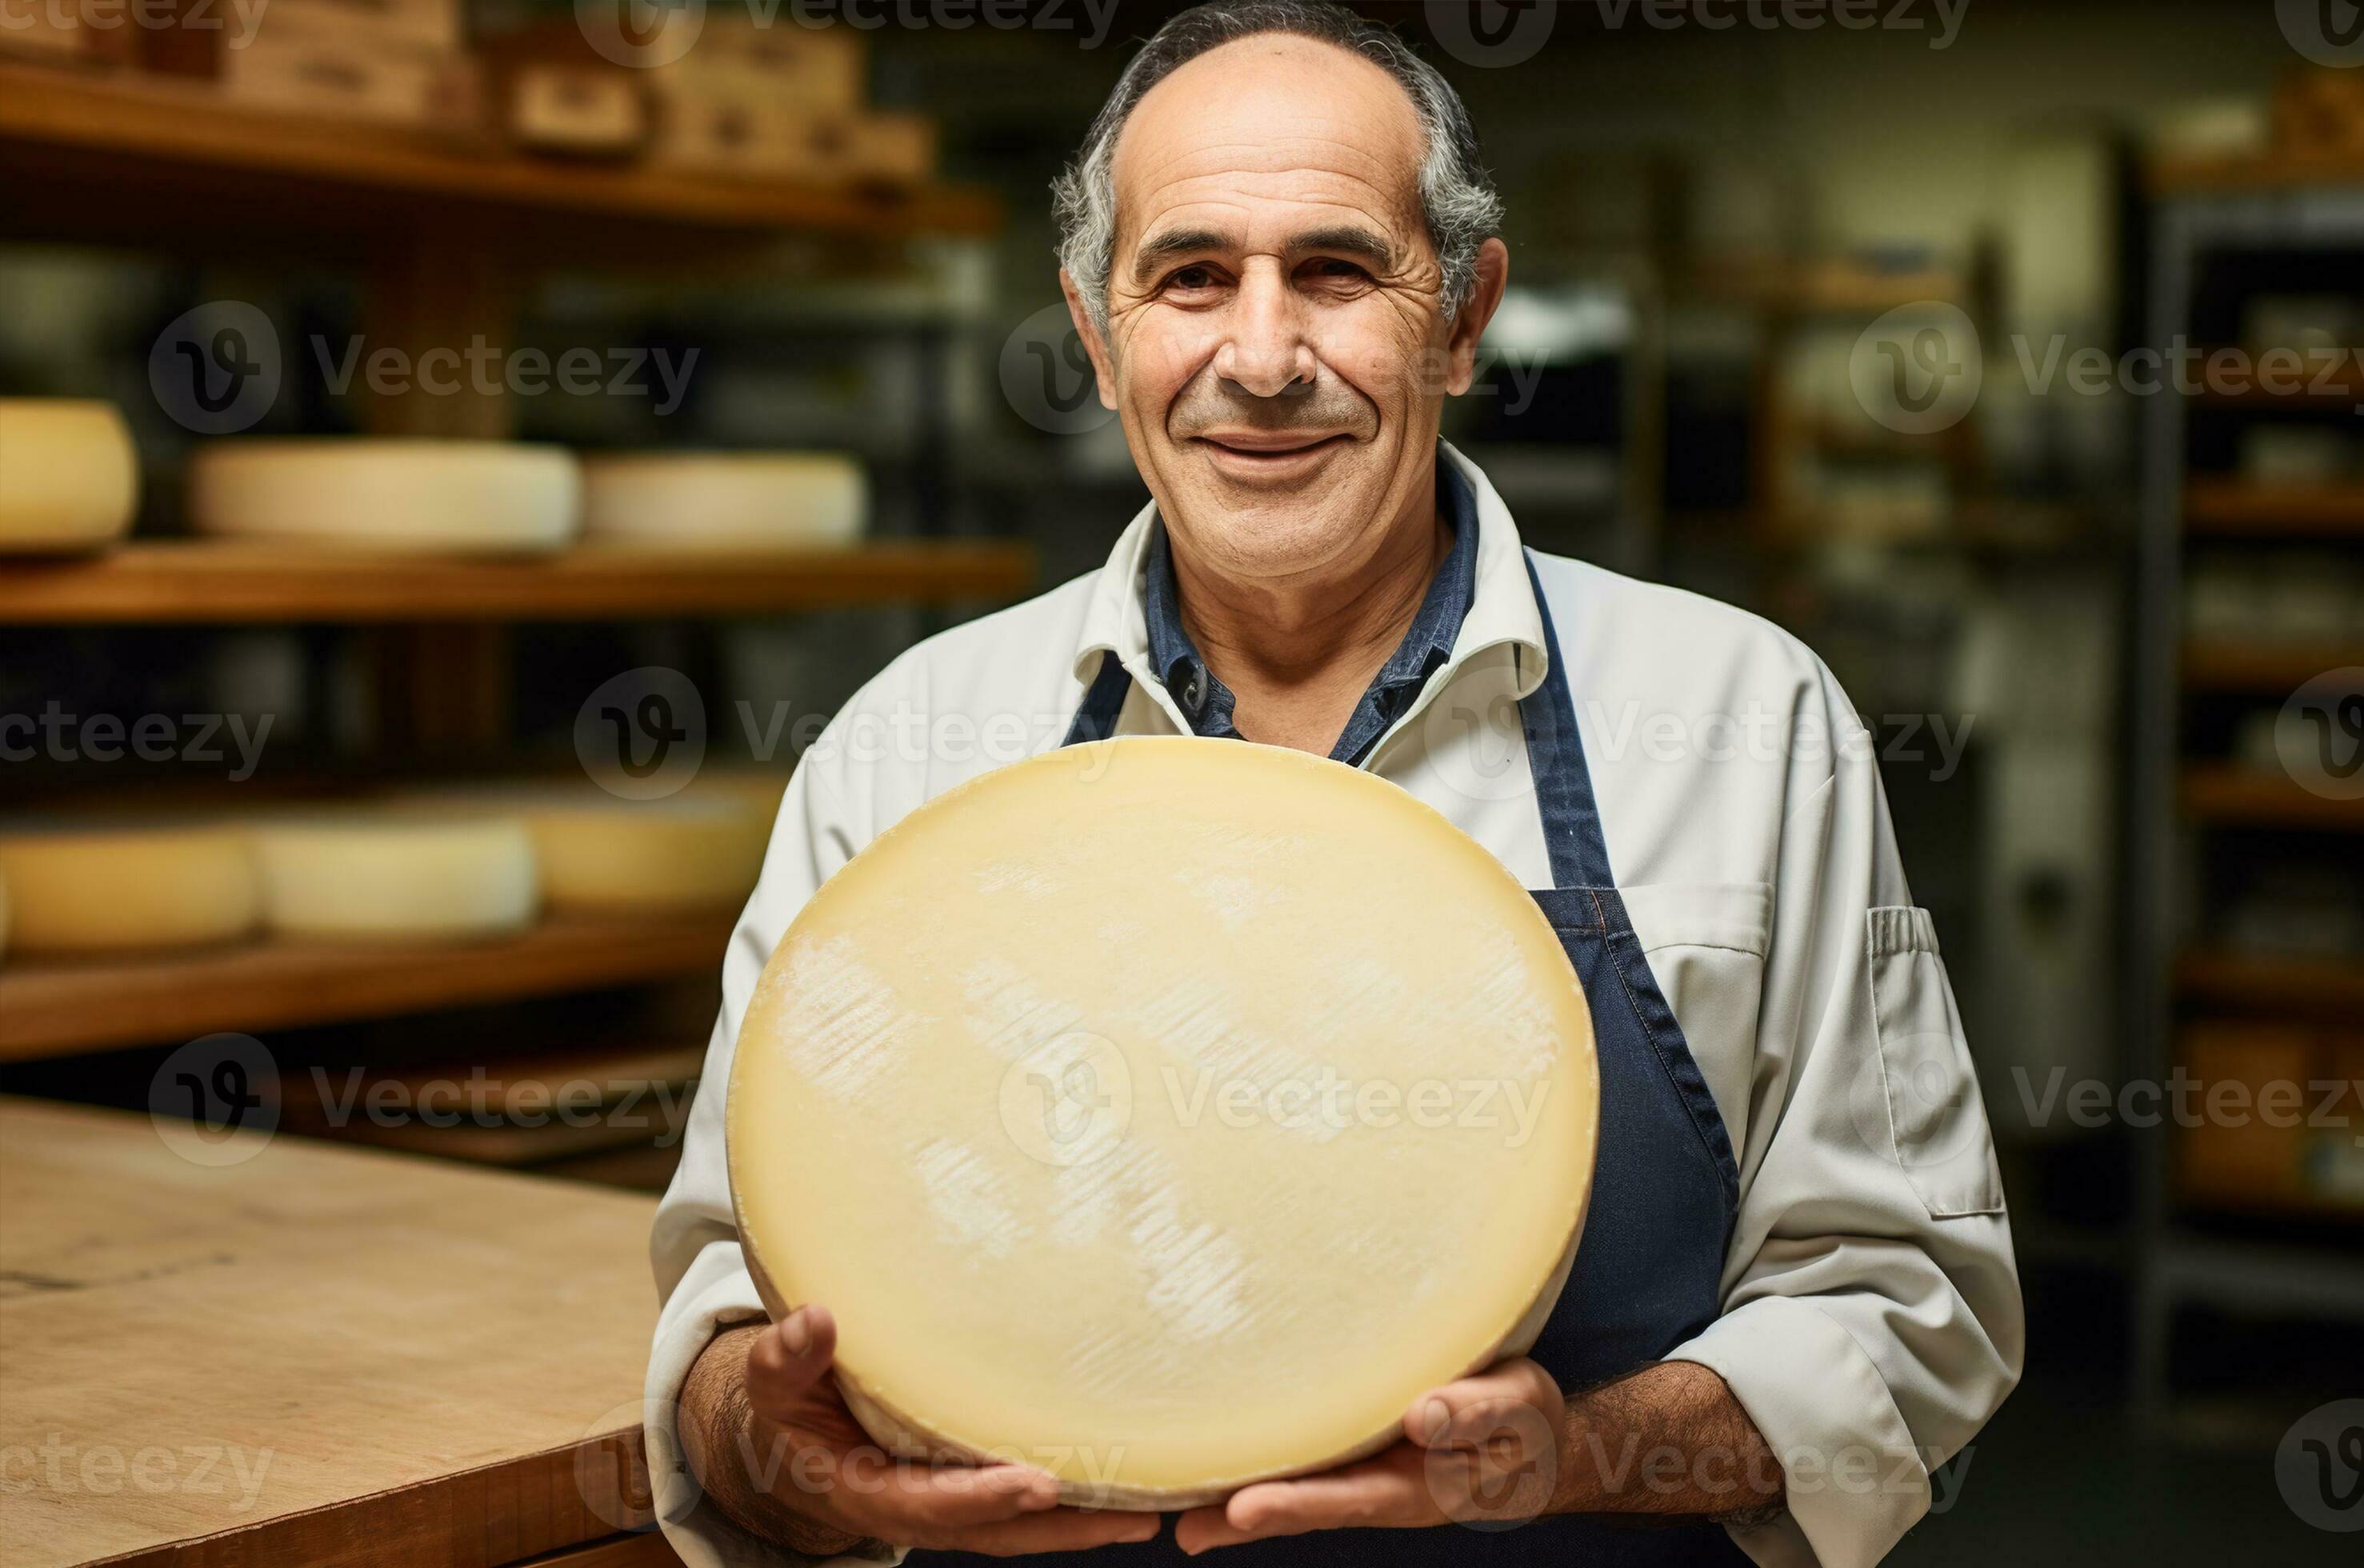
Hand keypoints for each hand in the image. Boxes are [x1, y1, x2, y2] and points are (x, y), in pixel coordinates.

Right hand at [686, 1305, 1162, 1554]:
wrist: (796, 1436)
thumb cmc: (790, 1406)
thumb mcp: (774, 1383)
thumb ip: (790, 1358)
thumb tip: (817, 1320)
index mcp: (870, 1490)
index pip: (932, 1502)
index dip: (983, 1498)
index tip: (1034, 1485)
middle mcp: (920, 1508)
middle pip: (999, 1530)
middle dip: (1063, 1527)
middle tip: (1129, 1515)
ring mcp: (951, 1503)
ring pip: (1024, 1526)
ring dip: (1085, 1522)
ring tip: (1152, 1510)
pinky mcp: (973, 1486)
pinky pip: (1029, 1504)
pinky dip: (1076, 1501)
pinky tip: (1129, 1483)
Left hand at [1173, 1357, 1564, 1552]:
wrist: (1533, 1435)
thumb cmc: (1525, 1419)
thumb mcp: (1517, 1408)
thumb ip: (1475, 1413)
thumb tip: (1423, 1416)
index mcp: (1421, 1487)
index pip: (1352, 1497)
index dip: (1298, 1505)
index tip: (1244, 1510)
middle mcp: (1380, 1487)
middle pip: (1308, 1504)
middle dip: (1247, 1515)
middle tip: (1187, 1527)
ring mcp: (1364, 1472)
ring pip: (1297, 1490)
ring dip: (1235, 1502)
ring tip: (1172, 1515)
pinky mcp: (1353, 1449)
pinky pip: (1303, 1464)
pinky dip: (1255, 1473)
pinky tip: (1203, 1478)